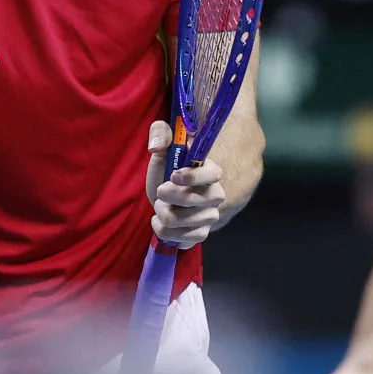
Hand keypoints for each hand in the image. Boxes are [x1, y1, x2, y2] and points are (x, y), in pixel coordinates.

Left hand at [144, 121, 226, 248]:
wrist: (165, 197)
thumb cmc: (166, 170)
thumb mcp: (162, 148)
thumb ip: (160, 134)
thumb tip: (157, 145)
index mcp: (210, 171)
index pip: (213, 174)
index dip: (193, 177)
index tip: (173, 176)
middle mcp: (215, 195)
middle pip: (192, 201)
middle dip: (166, 197)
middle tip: (160, 191)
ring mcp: (210, 216)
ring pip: (180, 222)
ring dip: (162, 214)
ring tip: (161, 207)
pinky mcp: (201, 234)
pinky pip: (182, 239)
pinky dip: (165, 232)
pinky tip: (162, 223)